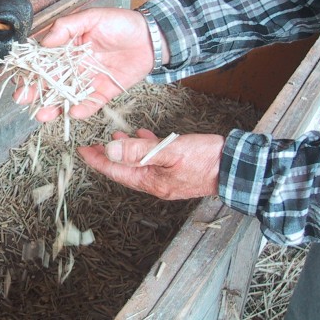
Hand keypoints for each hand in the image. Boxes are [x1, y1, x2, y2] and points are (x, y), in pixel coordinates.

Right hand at [14, 7, 163, 121]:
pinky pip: (90, 103)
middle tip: (22, 100)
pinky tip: (73, 113)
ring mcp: (88, 80)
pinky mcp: (103, 92)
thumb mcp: (91, 17)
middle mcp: (74, 66)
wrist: (151, 36)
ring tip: (42, 115)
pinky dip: (82, 109)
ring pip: (66, 96)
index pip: (43, 60)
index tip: (18, 77)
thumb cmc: (120, 23)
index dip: (29, 69)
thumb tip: (44, 42)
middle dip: (35, 92)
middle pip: (50, 82)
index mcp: (67, 47)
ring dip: (53, 107)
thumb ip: (67, 27)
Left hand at [77, 129, 223, 199]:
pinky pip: (153, 160)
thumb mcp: (170, 151)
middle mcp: (156, 183)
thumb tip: (111, 150)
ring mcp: (166, 179)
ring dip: (125, 151)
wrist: (236, 167)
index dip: (97, 160)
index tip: (83, 150)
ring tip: (114, 138)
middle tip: (93, 145)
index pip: (115, 170)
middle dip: (107, 156)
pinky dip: (144, 148)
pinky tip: (144, 137)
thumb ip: (139, 151)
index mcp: (151, 181)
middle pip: (124, 169)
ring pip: (138, 164)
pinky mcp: (176, 171)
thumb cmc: (206, 159)